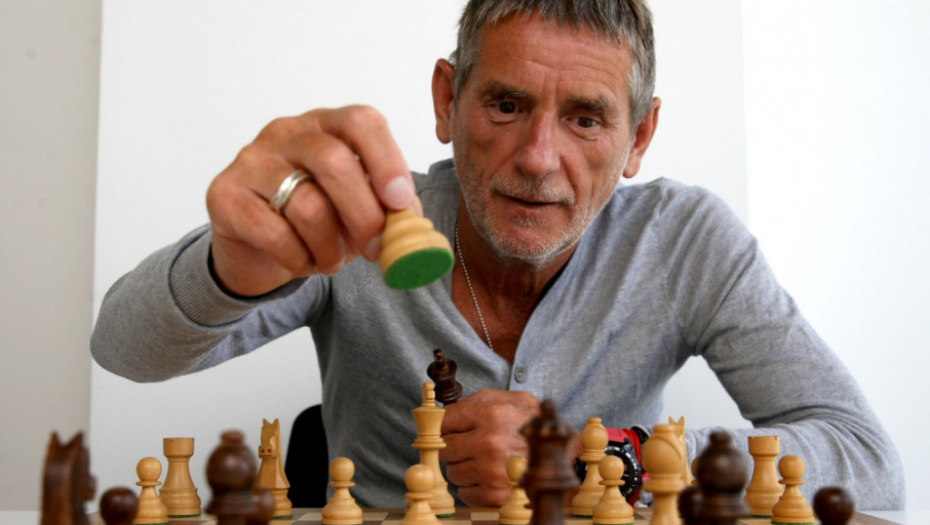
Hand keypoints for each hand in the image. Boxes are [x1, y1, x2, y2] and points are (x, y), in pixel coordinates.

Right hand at [206, 106, 419, 295]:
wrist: (256, 248)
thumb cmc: (316, 221)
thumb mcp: (358, 211)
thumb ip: (388, 211)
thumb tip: (414, 226)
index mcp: (328, 125)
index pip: (362, 122)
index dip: (387, 161)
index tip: (401, 202)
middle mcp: (287, 131)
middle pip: (334, 161)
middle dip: (364, 214)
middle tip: (376, 249)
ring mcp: (252, 159)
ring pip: (307, 204)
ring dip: (330, 247)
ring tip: (332, 261)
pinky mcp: (225, 194)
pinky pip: (275, 233)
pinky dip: (299, 259)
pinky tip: (302, 262)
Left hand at [439, 389, 541, 506]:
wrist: (563, 458)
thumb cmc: (536, 427)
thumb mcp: (515, 400)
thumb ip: (480, 399)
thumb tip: (447, 409)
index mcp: (492, 415)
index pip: (445, 421)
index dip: (446, 425)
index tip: (451, 429)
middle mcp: (490, 443)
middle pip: (445, 448)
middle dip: (454, 447)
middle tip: (471, 446)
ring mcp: (491, 471)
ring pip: (452, 472)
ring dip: (464, 468)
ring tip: (484, 462)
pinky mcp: (494, 494)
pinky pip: (464, 492)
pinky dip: (473, 487)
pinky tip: (489, 478)